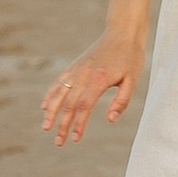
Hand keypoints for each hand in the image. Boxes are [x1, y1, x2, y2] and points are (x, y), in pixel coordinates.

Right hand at [44, 32, 143, 146]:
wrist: (122, 33)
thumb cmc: (130, 58)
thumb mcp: (133, 80)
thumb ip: (121, 101)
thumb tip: (110, 120)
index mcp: (98, 80)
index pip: (84, 107)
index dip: (78, 124)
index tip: (75, 139)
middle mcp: (83, 75)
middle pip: (69, 104)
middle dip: (62, 125)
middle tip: (59, 142)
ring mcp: (76, 70)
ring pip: (59, 94)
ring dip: (51, 112)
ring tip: (46, 127)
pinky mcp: (74, 66)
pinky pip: (58, 82)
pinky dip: (50, 95)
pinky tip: (44, 107)